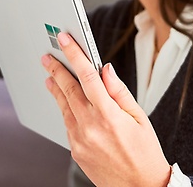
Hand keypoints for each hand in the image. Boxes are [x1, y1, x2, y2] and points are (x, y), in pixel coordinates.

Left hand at [42, 32, 170, 186]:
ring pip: (64, 107)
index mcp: (109, 115)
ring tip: (50, 76)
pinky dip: (66, 110)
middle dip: (56, 70)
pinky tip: (65, 103)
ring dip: (56, 89)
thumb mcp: (140, 117)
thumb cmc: (145, 153)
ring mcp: (79, 140)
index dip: (74, 55)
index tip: (64, 40)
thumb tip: (105, 69)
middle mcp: (90, 126)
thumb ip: (119, 91)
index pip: (87, 76)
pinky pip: (68, 124)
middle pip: (68, 90)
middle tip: (47, 56)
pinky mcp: (75, 151)